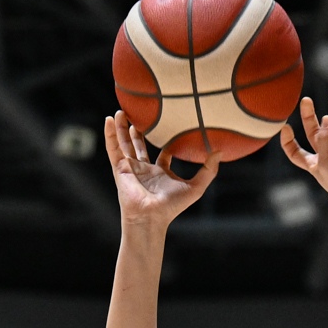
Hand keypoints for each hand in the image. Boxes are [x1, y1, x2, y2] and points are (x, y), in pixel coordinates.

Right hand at [105, 110, 218, 226]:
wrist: (151, 216)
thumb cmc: (172, 206)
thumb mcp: (195, 187)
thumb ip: (208, 170)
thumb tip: (220, 152)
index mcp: (161, 172)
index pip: (163, 153)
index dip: (166, 140)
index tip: (170, 125)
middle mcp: (145, 169)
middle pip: (140, 145)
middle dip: (138, 130)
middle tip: (139, 113)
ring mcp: (131, 168)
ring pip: (124, 144)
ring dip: (122, 128)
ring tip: (120, 110)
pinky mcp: (120, 168)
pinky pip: (113, 148)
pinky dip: (110, 134)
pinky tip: (108, 120)